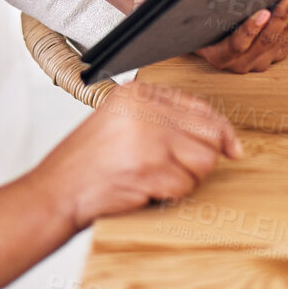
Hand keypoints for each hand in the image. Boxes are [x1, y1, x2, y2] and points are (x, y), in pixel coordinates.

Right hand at [31, 80, 242, 230]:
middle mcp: (145, 109)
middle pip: (208, 132)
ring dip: (186, 179)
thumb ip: (162, 120)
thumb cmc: (86, 164)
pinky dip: (171, 195)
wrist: (55, 192)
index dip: (220, 129)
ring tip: (157, 181)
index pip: (199, 105)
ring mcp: (149, 137)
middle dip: (201, 158)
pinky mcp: (150, 168)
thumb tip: (217, 135)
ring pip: (203, 160)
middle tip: (177, 172)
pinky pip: (186, 185)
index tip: (231, 146)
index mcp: (138, 93)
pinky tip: (146, 191)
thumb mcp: (121, 123)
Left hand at [198, 0, 287, 72]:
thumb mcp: (253, 5)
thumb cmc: (219, 13)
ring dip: (284, 15)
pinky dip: (252, 29)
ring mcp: (245, 59)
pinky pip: (239, 43)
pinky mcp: (221, 57)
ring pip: (270, 37)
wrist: (178, 26)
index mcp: (278, 43)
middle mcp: (266, 55)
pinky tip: (261, 14)